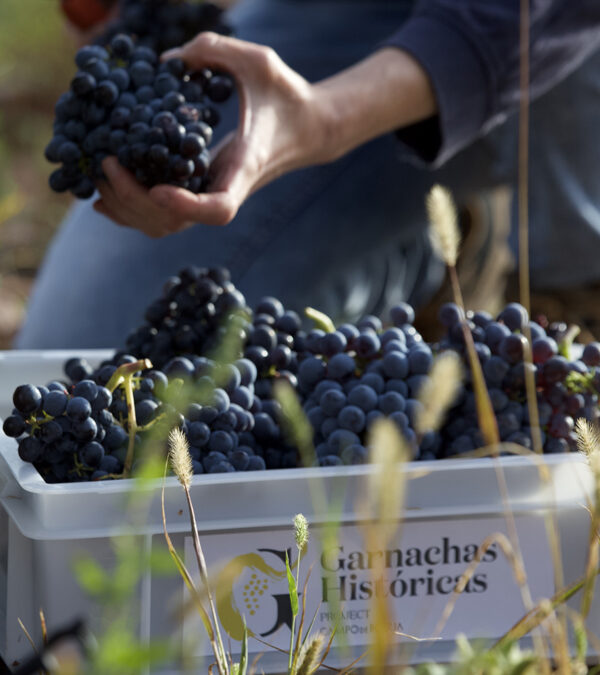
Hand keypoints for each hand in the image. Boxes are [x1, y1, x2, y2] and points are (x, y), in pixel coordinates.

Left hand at [94, 32, 329, 236]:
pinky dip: (132, 209)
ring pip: (164, 225)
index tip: (158, 189)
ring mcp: (210, 194)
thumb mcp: (260, 62)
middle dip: (135, 200)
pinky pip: (162, 215)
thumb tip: (167, 61)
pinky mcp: (200, 190)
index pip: (219, 209)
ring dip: (128, 208)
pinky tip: (106, 193)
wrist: (307, 130)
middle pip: (175, 222)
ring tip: (99, 176)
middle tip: (108, 162)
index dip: (185, 206)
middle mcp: (224, 189)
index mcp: (244, 168)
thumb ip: (215, 52)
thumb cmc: (287, 96)